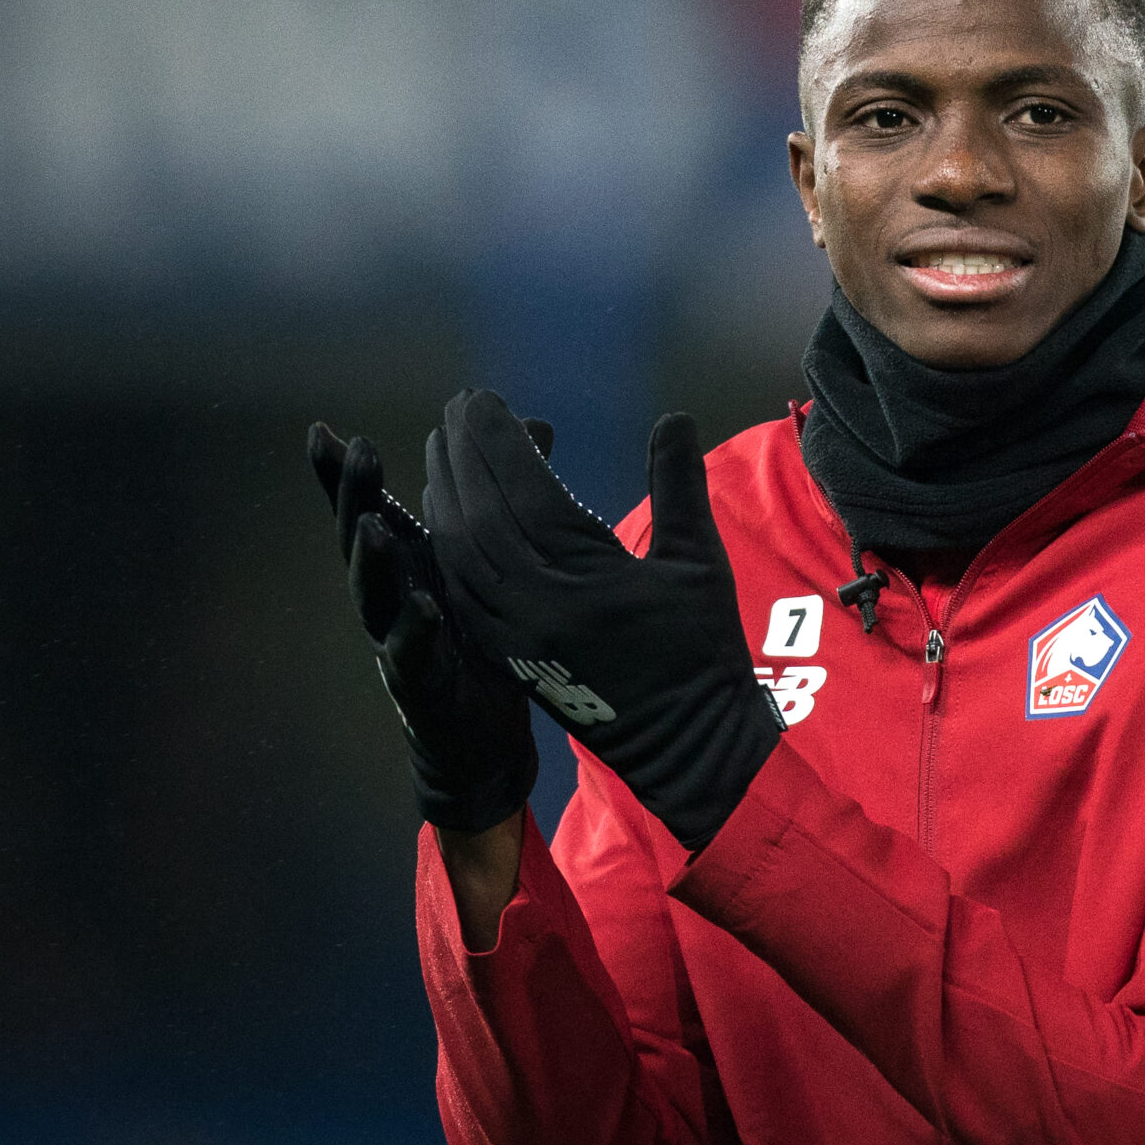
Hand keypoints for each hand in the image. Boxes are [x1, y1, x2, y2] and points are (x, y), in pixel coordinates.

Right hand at [310, 420, 539, 833]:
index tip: (324, 430)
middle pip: (361, 540)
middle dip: (355, 496)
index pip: (369, 509)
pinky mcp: (421, 685)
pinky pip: (413, 656)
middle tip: (357, 450)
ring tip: (374, 525)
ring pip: (374, 597)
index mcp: (406, 563)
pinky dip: (415, 631)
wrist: (480, 734)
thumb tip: (530, 424)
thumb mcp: (484, 563)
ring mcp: (397, 641)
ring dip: (371, 561)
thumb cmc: (477, 636)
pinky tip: (426, 607)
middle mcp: (390, 596)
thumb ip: (498, 496)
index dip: (343, 475)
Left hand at [422, 390, 781, 849]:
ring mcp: (515, 635)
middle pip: (479, 517)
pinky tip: (445, 518)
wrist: (689, 745)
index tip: (480, 399)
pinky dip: (448, 549)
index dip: (497, 441)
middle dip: (461, 458)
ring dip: (446, 498)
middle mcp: (536, 607)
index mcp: (584, 579)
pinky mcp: (507, 656)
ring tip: (442, 451)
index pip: (524, 492)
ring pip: (461, 556)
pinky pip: (461, 593)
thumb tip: (675, 417)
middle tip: (453, 411)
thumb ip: (678, 485)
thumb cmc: (703, 651)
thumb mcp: (700, 563)